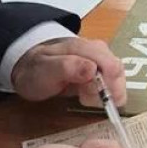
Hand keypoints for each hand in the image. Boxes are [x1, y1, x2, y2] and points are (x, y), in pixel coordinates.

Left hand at [11, 37, 125, 107]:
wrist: (29, 67)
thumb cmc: (36, 70)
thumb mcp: (45, 71)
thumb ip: (67, 67)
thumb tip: (93, 69)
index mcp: (84, 47)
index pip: (111, 66)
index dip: (107, 87)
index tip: (88, 99)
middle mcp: (97, 50)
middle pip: (117, 72)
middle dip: (106, 92)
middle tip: (84, 100)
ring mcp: (100, 58)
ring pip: (116, 78)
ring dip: (104, 93)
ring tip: (82, 97)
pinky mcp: (100, 68)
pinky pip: (111, 82)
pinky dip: (102, 93)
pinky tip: (86, 95)